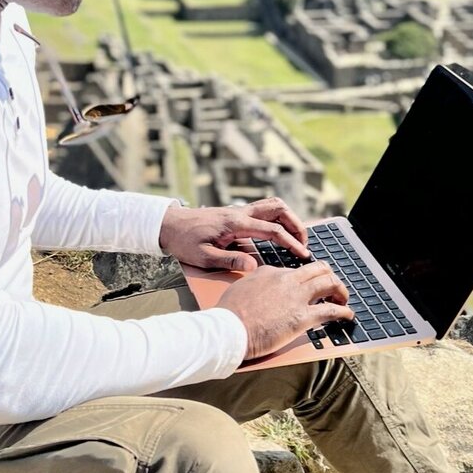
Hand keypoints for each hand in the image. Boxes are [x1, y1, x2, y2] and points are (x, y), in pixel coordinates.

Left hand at [158, 197, 309, 271]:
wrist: (169, 225)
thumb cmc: (184, 241)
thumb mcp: (203, 257)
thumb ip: (229, 260)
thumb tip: (252, 266)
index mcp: (236, 224)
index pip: (273, 230)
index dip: (291, 243)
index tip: (303, 255)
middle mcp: (241, 212)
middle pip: (279, 209)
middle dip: (297, 225)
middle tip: (304, 245)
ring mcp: (240, 211)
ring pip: (273, 205)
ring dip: (289, 219)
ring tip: (296, 239)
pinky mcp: (237, 213)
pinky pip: (265, 210)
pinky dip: (278, 218)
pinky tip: (279, 233)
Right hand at [218, 261, 353, 360]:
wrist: (229, 328)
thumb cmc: (230, 312)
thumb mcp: (242, 286)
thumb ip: (256, 281)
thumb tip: (262, 282)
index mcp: (272, 272)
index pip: (297, 269)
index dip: (308, 277)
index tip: (310, 285)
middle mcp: (288, 280)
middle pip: (319, 269)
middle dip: (330, 277)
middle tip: (333, 287)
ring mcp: (296, 298)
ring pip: (330, 284)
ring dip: (341, 290)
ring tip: (343, 299)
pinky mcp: (302, 317)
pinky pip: (331, 311)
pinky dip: (344, 312)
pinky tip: (348, 315)